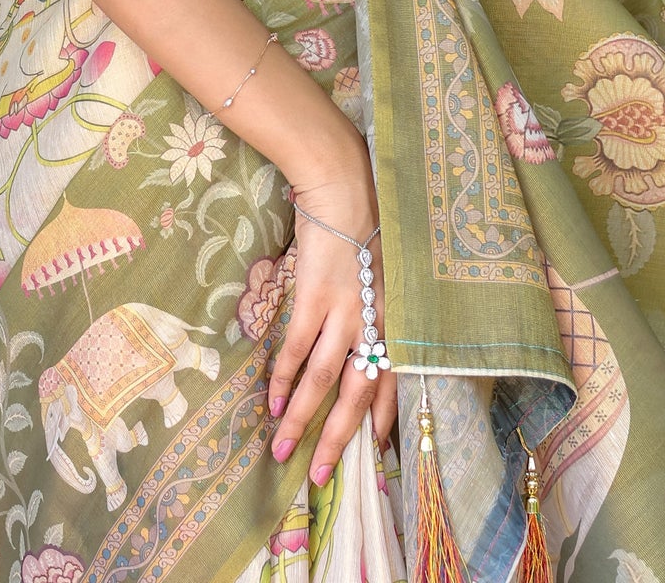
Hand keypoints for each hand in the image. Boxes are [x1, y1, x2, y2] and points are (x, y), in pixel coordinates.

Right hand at [268, 165, 395, 485]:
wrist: (345, 188)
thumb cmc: (365, 226)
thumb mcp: (382, 273)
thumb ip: (375, 309)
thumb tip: (361, 340)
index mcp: (393, 317)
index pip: (393, 380)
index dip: (383, 418)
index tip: (378, 453)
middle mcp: (374, 321)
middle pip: (357, 393)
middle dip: (337, 439)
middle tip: (319, 475)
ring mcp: (344, 311)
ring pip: (324, 381)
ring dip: (301, 418)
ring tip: (283, 448)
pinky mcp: (314, 297)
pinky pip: (297, 349)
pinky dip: (283, 379)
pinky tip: (271, 400)